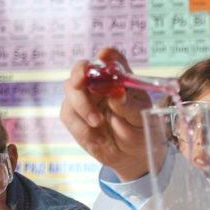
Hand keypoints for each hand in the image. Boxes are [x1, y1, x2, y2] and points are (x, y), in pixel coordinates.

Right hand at [60, 47, 154, 180]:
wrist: (132, 155)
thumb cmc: (140, 131)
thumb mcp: (140, 118)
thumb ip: (128, 105)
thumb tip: (117, 92)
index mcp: (120, 79)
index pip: (112, 59)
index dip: (107, 55)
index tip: (104, 55)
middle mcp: (100, 84)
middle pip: (81, 69)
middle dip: (79, 74)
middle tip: (81, 83)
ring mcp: (84, 98)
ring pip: (71, 90)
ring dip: (82, 106)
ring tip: (99, 123)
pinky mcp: (74, 115)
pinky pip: (68, 114)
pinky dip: (80, 126)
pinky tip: (96, 137)